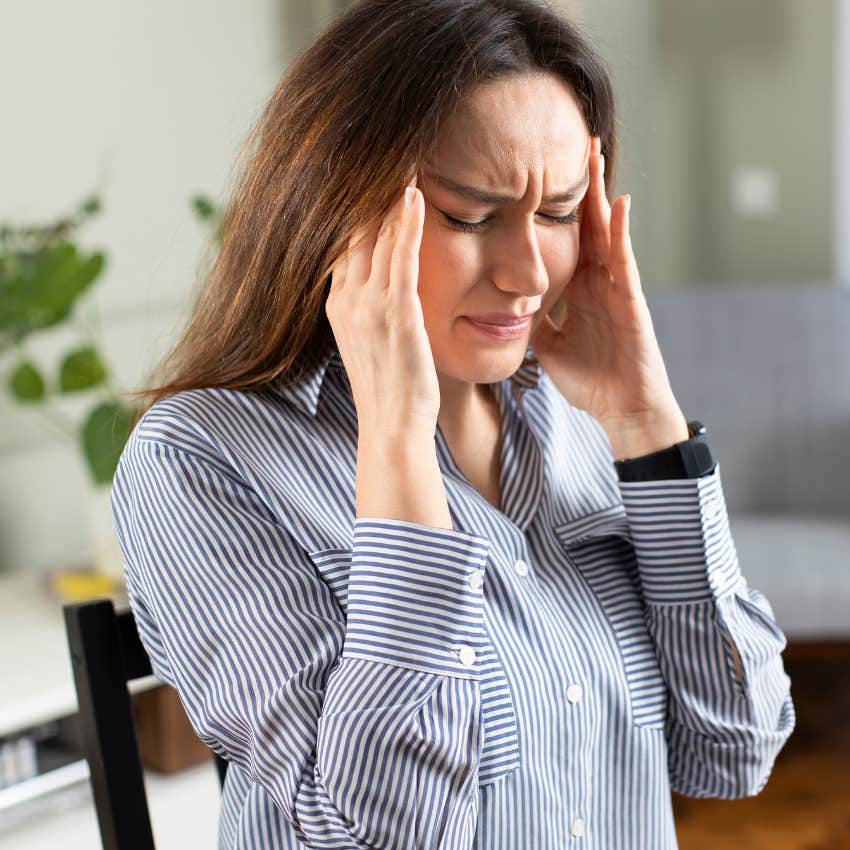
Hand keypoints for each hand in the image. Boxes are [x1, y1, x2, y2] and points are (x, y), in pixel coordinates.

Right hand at [326, 176, 440, 437]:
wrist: (391, 427)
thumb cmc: (389, 387)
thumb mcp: (368, 342)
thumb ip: (367, 307)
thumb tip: (378, 284)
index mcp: (339, 305)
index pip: (344, 243)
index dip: (354, 207)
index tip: (365, 174)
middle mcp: (348, 300)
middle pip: (354, 232)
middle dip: (366, 192)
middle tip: (382, 151)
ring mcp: (370, 307)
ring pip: (376, 238)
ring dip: (389, 197)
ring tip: (402, 160)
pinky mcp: (397, 315)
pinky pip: (401, 260)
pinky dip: (406, 225)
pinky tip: (414, 196)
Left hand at [530, 136, 686, 450]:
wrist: (620, 408)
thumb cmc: (590, 380)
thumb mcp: (548, 347)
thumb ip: (531, 324)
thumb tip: (503, 312)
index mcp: (575, 289)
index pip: (559, 238)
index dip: (548, 207)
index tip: (532, 175)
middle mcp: (595, 280)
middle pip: (583, 222)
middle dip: (576, 183)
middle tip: (568, 140)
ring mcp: (615, 286)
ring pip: (605, 229)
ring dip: (598, 191)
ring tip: (594, 150)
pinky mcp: (630, 299)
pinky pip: (624, 258)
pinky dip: (621, 230)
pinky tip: (617, 200)